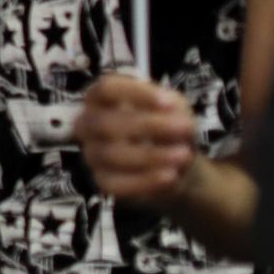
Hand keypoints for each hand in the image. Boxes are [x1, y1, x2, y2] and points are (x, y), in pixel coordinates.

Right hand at [74, 74, 198, 208]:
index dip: (135, 94)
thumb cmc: (168, 129)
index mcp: (100, 98)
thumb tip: (169, 108)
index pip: (106, 88)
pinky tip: (171, 176)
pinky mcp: (102, 182)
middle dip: (149, 126)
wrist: (175, 167)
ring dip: (152, 155)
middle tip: (184, 129)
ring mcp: (92, 154)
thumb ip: (171, 105)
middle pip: (106, 122)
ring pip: (112, 155)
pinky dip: (147, 181)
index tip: (169, 103)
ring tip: (184, 155)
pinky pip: (117, 184)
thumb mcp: (175, 109)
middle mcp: (89, 124)